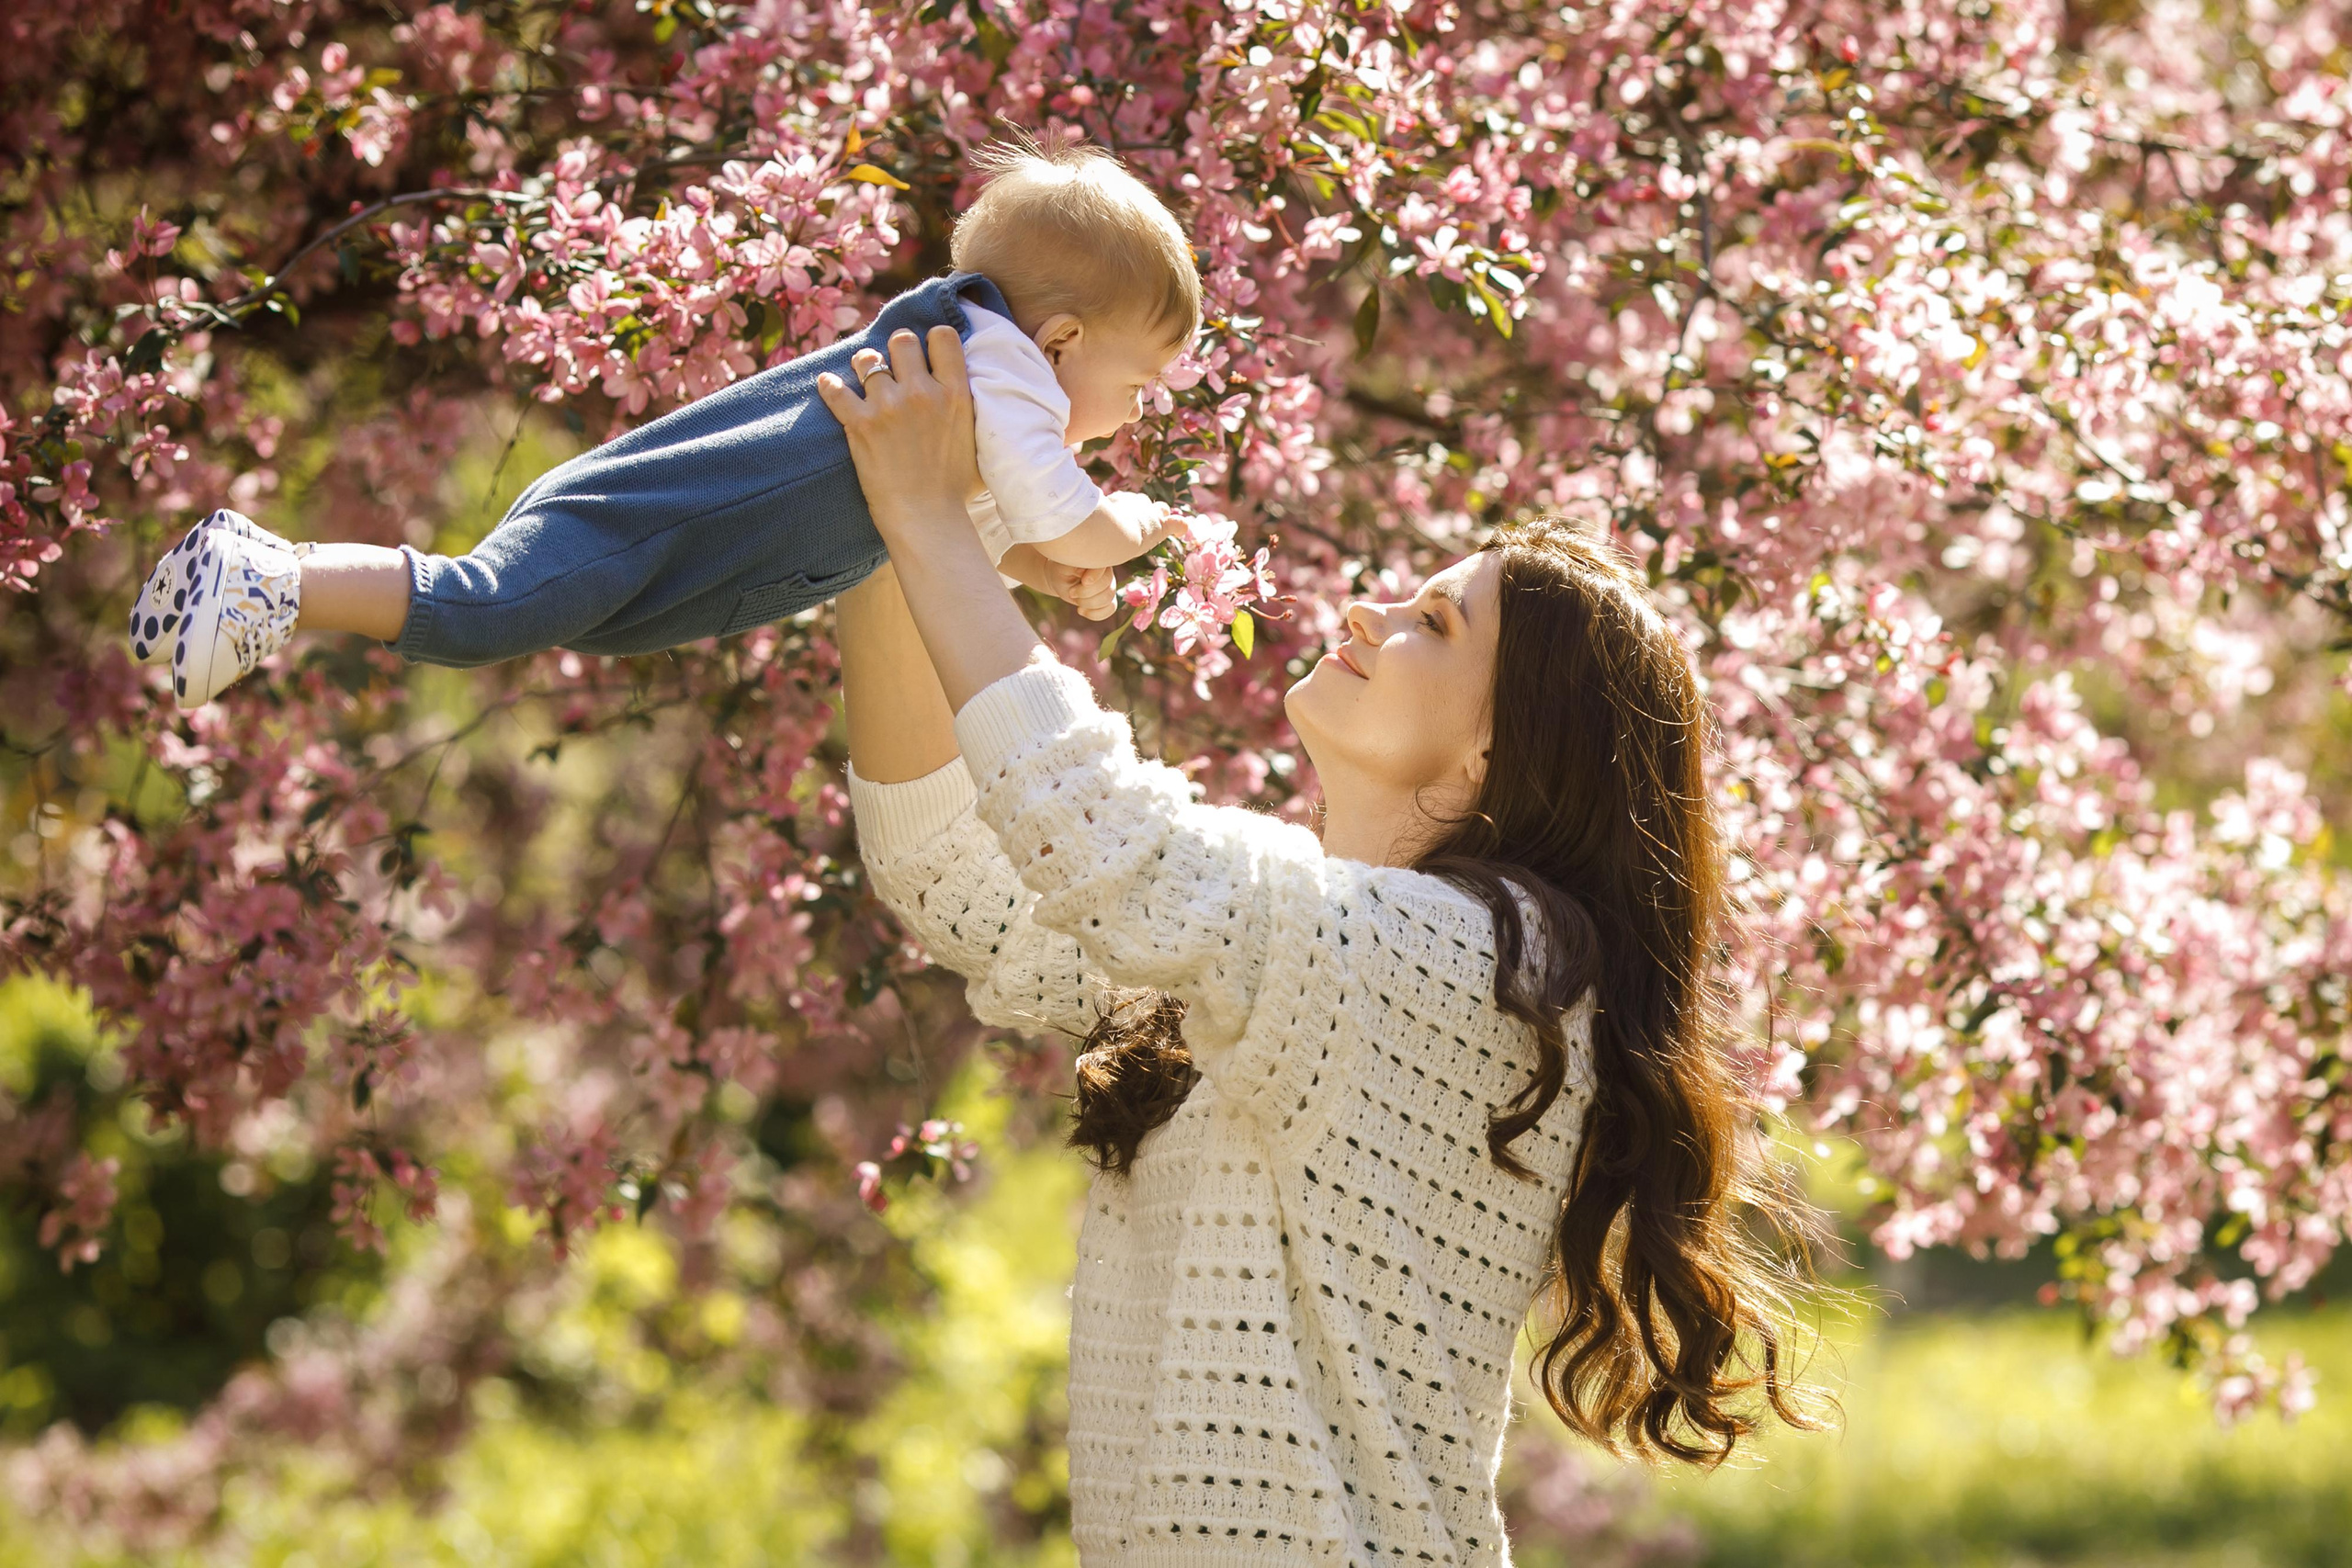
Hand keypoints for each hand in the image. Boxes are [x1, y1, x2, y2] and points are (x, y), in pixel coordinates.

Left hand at [814, 326, 982, 544]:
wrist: (927, 518)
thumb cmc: (956, 488)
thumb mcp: (975, 439)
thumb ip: (967, 408)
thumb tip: (962, 390)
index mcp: (955, 393)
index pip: (942, 336)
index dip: (931, 340)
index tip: (925, 354)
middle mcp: (922, 392)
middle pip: (902, 340)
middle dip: (895, 350)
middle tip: (893, 368)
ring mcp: (889, 406)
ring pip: (866, 359)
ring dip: (864, 367)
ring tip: (864, 380)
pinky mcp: (860, 424)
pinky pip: (835, 389)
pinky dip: (829, 387)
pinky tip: (829, 387)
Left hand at [1000, 544, 1117, 620]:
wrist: (1057, 575)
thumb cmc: (1060, 566)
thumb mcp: (1064, 563)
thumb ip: (1076, 563)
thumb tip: (1086, 574)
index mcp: (1099, 558)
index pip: (1106, 571)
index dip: (1095, 580)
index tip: (1083, 582)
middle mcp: (1107, 571)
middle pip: (1108, 589)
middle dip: (1086, 595)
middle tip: (1071, 592)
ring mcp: (1109, 585)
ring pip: (1108, 600)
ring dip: (1088, 604)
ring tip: (1074, 600)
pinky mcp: (1107, 598)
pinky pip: (1110, 609)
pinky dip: (1096, 614)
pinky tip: (1081, 611)